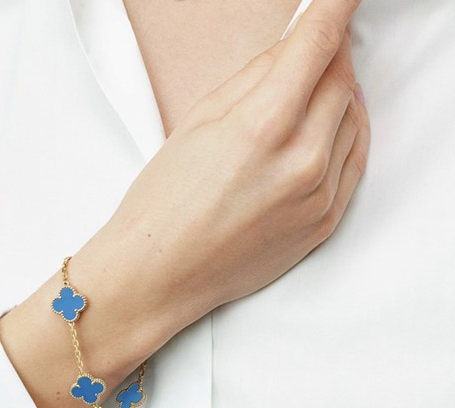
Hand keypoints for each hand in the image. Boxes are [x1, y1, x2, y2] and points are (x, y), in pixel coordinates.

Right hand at [78, 0, 369, 339]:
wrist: (161, 274)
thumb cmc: (163, 203)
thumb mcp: (198, 123)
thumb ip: (253, 79)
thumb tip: (291, 50)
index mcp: (263, 127)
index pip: (317, 45)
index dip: (335, 9)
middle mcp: (302, 162)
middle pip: (341, 80)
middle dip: (331, 53)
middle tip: (315, 46)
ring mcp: (319, 197)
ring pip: (354, 119)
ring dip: (338, 95)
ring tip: (308, 93)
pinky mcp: (324, 223)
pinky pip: (355, 162)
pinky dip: (346, 134)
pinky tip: (324, 128)